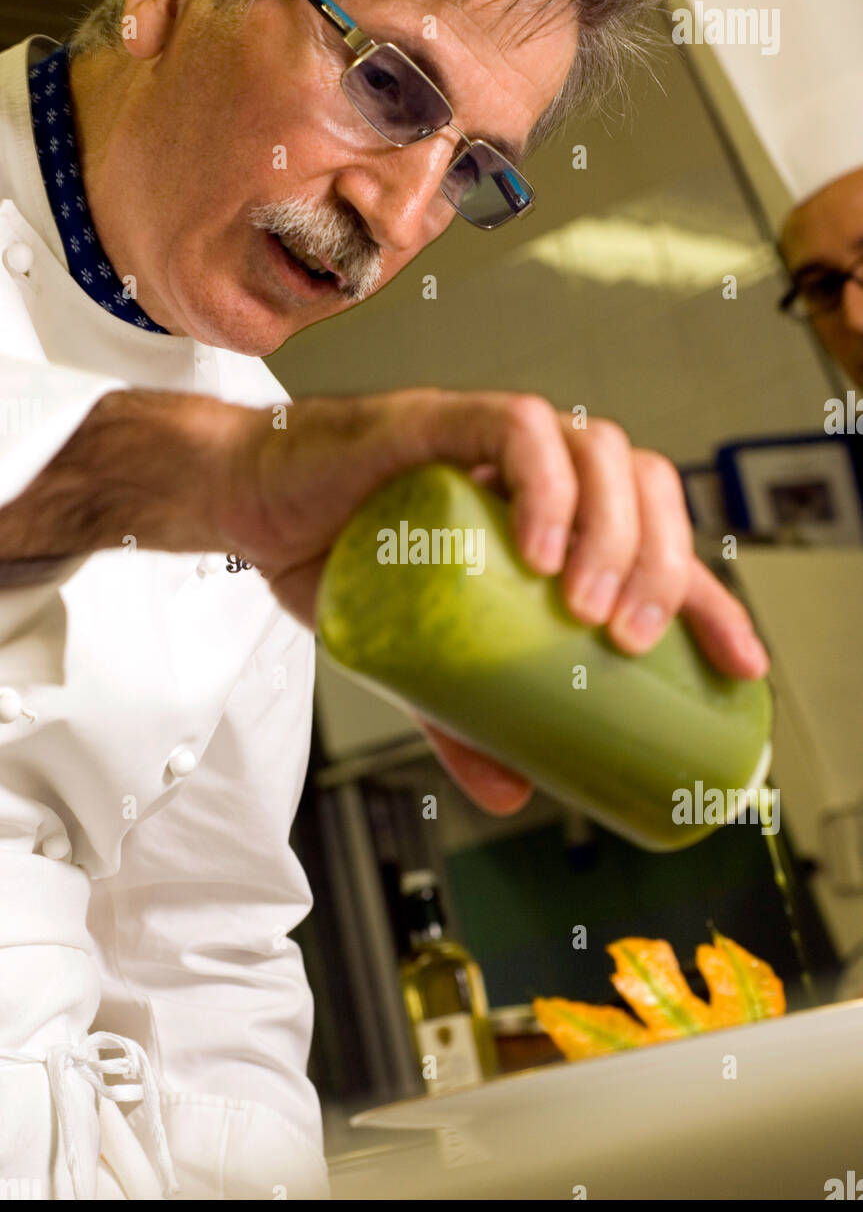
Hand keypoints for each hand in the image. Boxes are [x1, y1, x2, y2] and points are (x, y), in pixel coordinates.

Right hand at [218, 390, 767, 811]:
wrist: (252, 508)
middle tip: (633, 642)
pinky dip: (545, 482)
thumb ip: (466, 719)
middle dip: (664, 568)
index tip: (740, 664)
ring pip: (601, 451)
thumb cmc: (341, 562)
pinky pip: (520, 428)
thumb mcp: (419, 662)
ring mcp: (493, 439)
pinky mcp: (440, 418)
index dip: (710, 598)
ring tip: (587, 606)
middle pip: (648, 490)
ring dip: (614, 531)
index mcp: (552, 519)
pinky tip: (539, 547)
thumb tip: (516, 793)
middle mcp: (537, 471)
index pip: (659, 544)